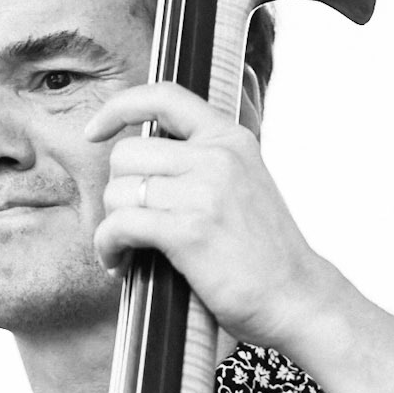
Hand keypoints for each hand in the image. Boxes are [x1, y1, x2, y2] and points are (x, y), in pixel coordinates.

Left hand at [86, 81, 334, 354]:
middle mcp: (217, 156)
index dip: (119, 108)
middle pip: (127, 153)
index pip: (164, 96)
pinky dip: (108, 246)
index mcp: (230, 138)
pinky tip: (119, 263)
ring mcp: (204, 192)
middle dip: (117, 191)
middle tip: (129, 222)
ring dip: (110, 224)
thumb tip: (167, 137)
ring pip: (118, 191)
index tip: (96, 131)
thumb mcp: (249, 180)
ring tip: (126, 248)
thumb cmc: (266, 250)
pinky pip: (120, 225)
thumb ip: (214, 155)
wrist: (297, 296)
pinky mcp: (188, 231)